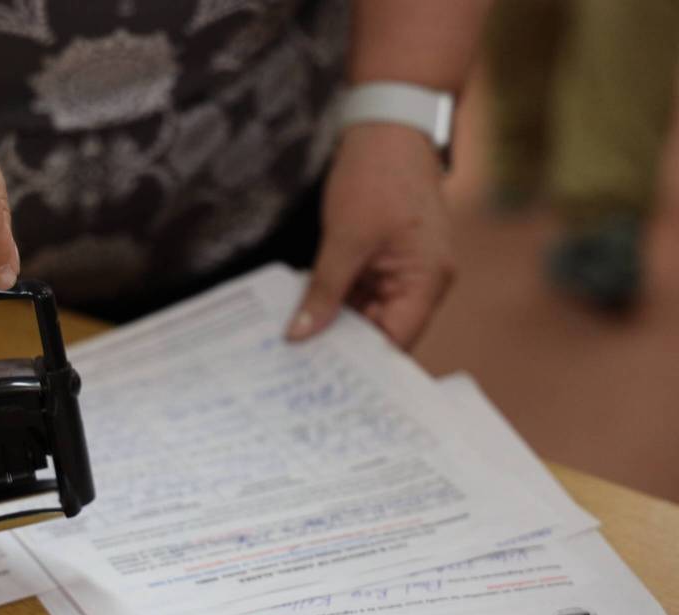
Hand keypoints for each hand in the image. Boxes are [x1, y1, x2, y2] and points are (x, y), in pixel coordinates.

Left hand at [286, 124, 454, 347]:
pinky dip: (336, 301)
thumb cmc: (377, 176)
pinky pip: (360, 291)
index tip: (324, 380)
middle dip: (343, 346)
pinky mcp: (385, 259)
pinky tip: (305, 314)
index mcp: (426, 281)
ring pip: (367, 313)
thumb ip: (325, 291)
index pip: (396, 341)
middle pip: (381, 331)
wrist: (388, 126)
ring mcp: (404, 270)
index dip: (363, 364)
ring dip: (335, 324)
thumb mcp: (344, 239)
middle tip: (299, 368)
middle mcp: (422, 282)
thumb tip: (302, 335)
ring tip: (296, 348)